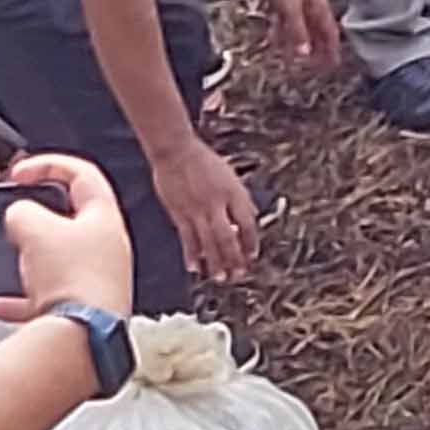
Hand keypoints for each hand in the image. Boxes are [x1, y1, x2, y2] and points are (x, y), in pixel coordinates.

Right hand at [0, 154, 138, 320]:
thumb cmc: (71, 281)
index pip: (82, 175)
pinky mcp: (84, 314)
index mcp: (105, 219)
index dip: (48, 165)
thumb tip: (19, 218)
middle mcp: (109, 249)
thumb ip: (22, 212)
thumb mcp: (33, 230)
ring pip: (59, 262)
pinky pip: (46, 301)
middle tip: (18, 218)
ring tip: (13, 259)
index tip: (20, 173)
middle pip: (72, 221)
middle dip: (39, 218)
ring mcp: (99, 283)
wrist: (80, 341)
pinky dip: (20, 301)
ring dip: (32, 261)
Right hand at [152, 140, 263, 283]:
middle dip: (235, 259)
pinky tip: (195, 266)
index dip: (252, 242)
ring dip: (216, 262)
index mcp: (233, 192)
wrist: (175, 151)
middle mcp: (217, 203)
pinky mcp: (180, 214)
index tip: (253, 255)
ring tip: (221, 277)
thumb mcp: (230, 175)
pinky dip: (193, 255)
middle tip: (239, 274)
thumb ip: (239, 197)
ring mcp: (197, 210)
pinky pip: (188, 239)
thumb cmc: (203, 160)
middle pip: (229, 238)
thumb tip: (251, 215)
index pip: (248, 223)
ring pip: (209, 243)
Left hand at [259, 0, 341, 72]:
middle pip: (317, 34)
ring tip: (294, 60)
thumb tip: (304, 54)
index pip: (330, 34)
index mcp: (319, 9)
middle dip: (317, 51)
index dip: (332, 51)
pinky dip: (284, 33)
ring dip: (299, 44)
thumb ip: (298, 31)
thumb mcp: (290, 8)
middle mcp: (312, 8)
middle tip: (315, 68)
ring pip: (301, 29)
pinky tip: (275, 41)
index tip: (332, 65)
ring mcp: (299, 5)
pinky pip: (286, 22)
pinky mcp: (286, 2)